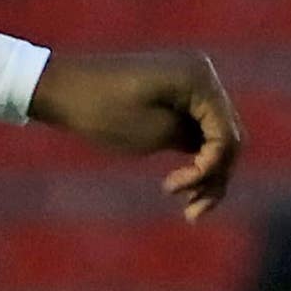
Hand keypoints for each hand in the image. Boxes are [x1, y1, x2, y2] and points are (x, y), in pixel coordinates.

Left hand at [28, 51, 242, 217]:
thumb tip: (220, 152)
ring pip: (215, 138)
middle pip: (228, 137)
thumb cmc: (102, 110)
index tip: (172, 189)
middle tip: (191, 214)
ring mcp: (191, 83)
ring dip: (206, 173)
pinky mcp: (177, 96)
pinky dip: (193, 158)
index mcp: (200, 78)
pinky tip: (180, 187)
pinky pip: (197, 131)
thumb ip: (195, 144)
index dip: (210, 170)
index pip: (226, 135)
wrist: (61, 87)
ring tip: (188, 211)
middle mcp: (203, 75)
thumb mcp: (152, 134)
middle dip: (214, 177)